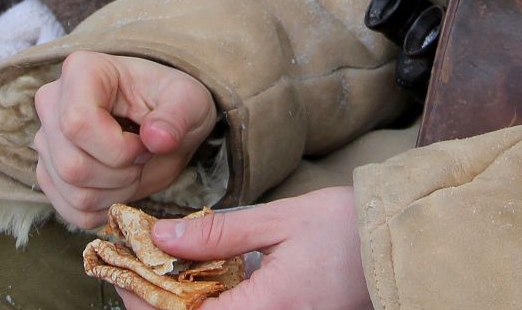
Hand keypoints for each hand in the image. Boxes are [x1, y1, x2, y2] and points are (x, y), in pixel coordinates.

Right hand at [31, 51, 215, 228]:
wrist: (162, 123)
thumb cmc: (172, 103)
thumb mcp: (188, 101)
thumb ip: (176, 116)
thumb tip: (157, 138)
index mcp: (81, 71)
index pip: (78, 124)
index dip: (118, 148)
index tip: (146, 142)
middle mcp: (51, 102)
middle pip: (72, 165)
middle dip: (120, 174)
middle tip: (143, 158)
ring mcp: (45, 140)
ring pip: (72, 192)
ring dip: (115, 193)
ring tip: (134, 169)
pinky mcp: (48, 173)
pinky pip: (71, 210)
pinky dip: (103, 209)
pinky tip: (119, 186)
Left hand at [119, 188, 369, 309]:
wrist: (399, 247)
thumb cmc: (347, 229)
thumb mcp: (280, 220)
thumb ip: (219, 234)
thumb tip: (163, 235)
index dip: (146, 304)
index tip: (123, 276)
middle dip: (159, 309)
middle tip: (136, 279)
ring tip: (163, 279)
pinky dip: (213, 308)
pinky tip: (202, 285)